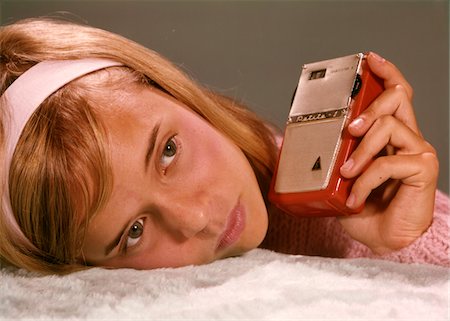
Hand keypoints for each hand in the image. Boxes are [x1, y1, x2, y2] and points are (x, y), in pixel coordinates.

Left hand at [338, 52, 438, 254]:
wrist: (381, 239)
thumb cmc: (363, 207)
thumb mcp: (342, 176)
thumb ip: (334, 156)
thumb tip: (297, 145)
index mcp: (390, 136)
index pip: (396, 95)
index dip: (386, 73)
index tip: (370, 61)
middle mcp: (408, 138)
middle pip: (396, 98)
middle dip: (368, 108)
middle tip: (348, 130)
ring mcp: (417, 152)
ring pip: (388, 127)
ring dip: (360, 151)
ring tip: (346, 173)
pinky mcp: (422, 169)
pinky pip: (388, 162)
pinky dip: (365, 180)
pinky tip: (355, 197)